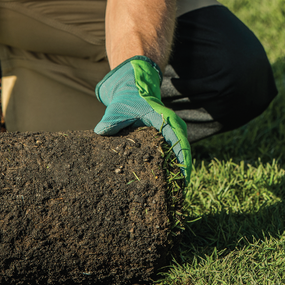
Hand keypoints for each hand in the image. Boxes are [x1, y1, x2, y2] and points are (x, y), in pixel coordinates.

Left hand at [94, 56, 190, 182]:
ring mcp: (170, 133)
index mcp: (166, 120)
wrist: (133, 89)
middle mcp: (172, 128)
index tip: (184, 179)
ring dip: (176, 171)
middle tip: (178, 194)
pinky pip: (171, 153)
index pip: (180, 142)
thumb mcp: (119, 108)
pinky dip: (169, 166)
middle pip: (182, 152)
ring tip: (172, 193)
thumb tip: (100, 132)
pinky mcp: (164, 139)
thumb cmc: (128, 99)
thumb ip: (112, 120)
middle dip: (181, 173)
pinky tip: (162, 182)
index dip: (184, 161)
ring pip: (178, 154)